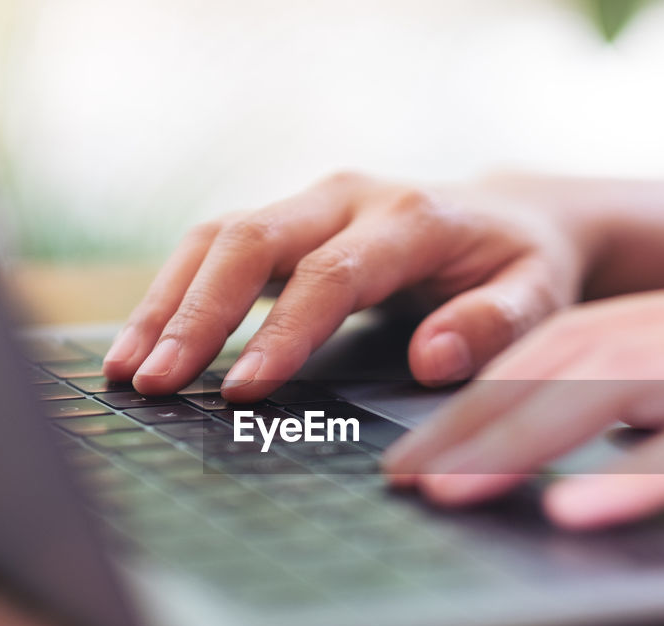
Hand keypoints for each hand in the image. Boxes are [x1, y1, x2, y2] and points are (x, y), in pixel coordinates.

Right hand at [102, 172, 588, 399]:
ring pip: (219, 236)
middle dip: (196, 313)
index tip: (245, 390)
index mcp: (412, 217)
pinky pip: (217, 247)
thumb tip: (433, 359)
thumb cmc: (523, 266)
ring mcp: (313, 204)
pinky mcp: (290, 223)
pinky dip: (175, 293)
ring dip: (168, 302)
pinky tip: (145, 342)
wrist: (512, 217)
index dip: (284, 332)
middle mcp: (350, 197)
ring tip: (126, 369)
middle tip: (154, 381)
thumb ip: (496, 324)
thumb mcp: (537, 294)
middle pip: (253, 240)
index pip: (333, 274)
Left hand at [383, 272, 663, 527]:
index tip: (424, 447)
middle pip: (573, 357)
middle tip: (406, 476)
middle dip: (479, 417)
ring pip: (623, 383)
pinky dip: (645, 472)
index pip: (573, 343)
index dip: (489, 393)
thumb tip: (600, 455)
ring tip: (453, 488)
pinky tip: (580, 510)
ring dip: (526, 438)